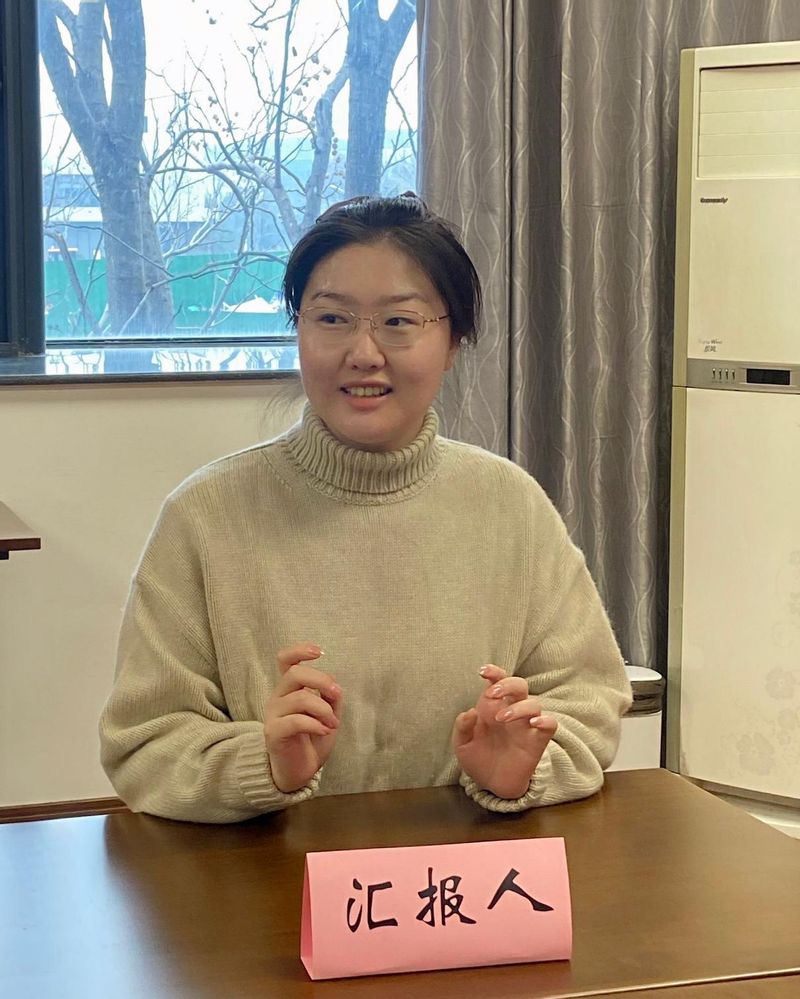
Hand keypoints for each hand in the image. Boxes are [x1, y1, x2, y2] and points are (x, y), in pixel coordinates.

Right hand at [263, 643, 342, 792]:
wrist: (298, 771)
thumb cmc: (312, 740)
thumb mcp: (328, 715)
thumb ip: (331, 699)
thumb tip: (334, 687)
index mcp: (290, 689)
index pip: (285, 660)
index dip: (299, 651)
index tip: (318, 652)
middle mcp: (278, 697)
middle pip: (295, 673)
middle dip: (321, 680)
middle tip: (336, 695)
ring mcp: (273, 714)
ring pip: (300, 698)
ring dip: (324, 709)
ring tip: (333, 723)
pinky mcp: (273, 732)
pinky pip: (296, 720)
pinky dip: (315, 724)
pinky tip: (324, 731)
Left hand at [452, 664, 557, 798]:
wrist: (491, 784)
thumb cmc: (478, 758)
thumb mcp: (462, 744)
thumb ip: (462, 727)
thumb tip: (470, 712)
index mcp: (492, 706)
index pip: (498, 681)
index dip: (494, 672)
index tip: (483, 672)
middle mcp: (511, 711)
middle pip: (519, 685)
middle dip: (508, 684)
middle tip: (493, 694)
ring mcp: (526, 726)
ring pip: (534, 704)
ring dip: (518, 707)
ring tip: (501, 719)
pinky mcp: (537, 742)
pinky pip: (551, 724)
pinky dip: (546, 720)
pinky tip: (535, 723)